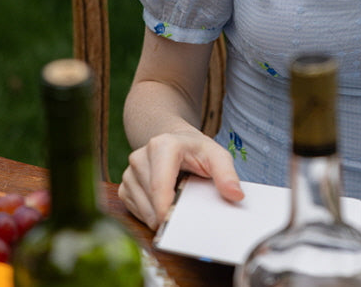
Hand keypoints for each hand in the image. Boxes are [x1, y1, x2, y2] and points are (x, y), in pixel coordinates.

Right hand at [118, 127, 243, 229]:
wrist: (173, 137)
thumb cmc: (194, 148)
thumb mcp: (216, 154)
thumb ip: (227, 173)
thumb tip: (235, 195)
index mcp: (163, 146)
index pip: (159, 185)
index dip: (165, 208)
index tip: (173, 223)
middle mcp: (141, 156)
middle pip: (151, 200)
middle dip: (167, 211)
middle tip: (183, 208)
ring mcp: (130, 171)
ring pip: (141, 208)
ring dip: (157, 214)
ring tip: (174, 199)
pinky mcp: (125, 184)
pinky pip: (133, 209)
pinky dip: (148, 213)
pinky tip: (161, 202)